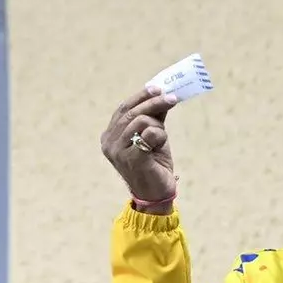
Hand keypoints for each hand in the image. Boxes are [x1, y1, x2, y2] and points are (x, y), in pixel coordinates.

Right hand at [100, 86, 178, 205]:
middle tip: (173, 98)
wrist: (157, 194)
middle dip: (154, 103)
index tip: (158, 88)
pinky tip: (159, 146)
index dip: (141, 97)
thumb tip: (162, 94)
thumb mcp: (153, 136)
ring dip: (158, 126)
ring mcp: (118, 152)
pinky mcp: (131, 159)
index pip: (123, 109)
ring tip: (162, 139)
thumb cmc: (154, 165)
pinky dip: (159, 136)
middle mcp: (109, 143)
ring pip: (140, 121)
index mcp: (109, 136)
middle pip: (131, 112)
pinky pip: (148, 134)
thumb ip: (153, 117)